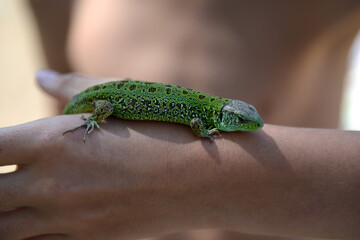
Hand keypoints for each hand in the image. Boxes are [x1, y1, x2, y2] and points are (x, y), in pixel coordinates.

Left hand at [0, 71, 205, 239]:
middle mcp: (52, 186)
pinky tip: (41, 219)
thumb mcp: (118, 99)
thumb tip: (42, 76)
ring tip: (18, 200)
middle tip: (6, 178)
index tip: (0, 149)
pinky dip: (31, 234)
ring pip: (6, 231)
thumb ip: (72, 88)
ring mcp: (70, 220)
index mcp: (52, 142)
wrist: (204, 177)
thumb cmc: (164, 130)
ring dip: (5, 215)